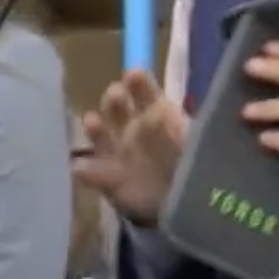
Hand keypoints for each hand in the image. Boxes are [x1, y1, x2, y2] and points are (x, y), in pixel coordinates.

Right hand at [74, 69, 187, 227]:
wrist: (184, 204)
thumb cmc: (193, 163)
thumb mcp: (197, 139)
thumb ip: (188, 128)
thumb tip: (190, 114)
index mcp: (155, 114)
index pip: (143, 92)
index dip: (138, 83)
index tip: (133, 74)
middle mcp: (132, 128)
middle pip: (117, 107)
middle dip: (114, 100)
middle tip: (115, 95)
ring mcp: (116, 153)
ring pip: (100, 135)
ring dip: (95, 128)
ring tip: (92, 121)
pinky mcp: (106, 179)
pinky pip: (89, 172)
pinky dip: (85, 169)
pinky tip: (81, 166)